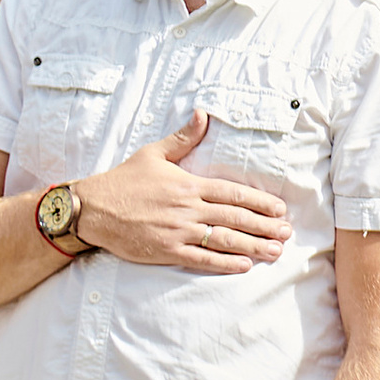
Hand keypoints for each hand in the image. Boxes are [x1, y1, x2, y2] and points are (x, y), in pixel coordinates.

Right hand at [74, 111, 291, 273]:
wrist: (92, 209)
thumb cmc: (124, 181)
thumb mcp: (154, 153)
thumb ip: (183, 138)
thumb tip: (203, 114)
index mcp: (188, 184)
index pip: (233, 193)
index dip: (260, 202)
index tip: (279, 210)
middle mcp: (187, 208)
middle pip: (235, 218)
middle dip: (265, 226)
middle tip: (286, 233)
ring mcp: (177, 231)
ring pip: (223, 240)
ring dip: (252, 246)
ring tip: (274, 252)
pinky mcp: (166, 251)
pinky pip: (201, 258)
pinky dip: (224, 263)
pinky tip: (244, 266)